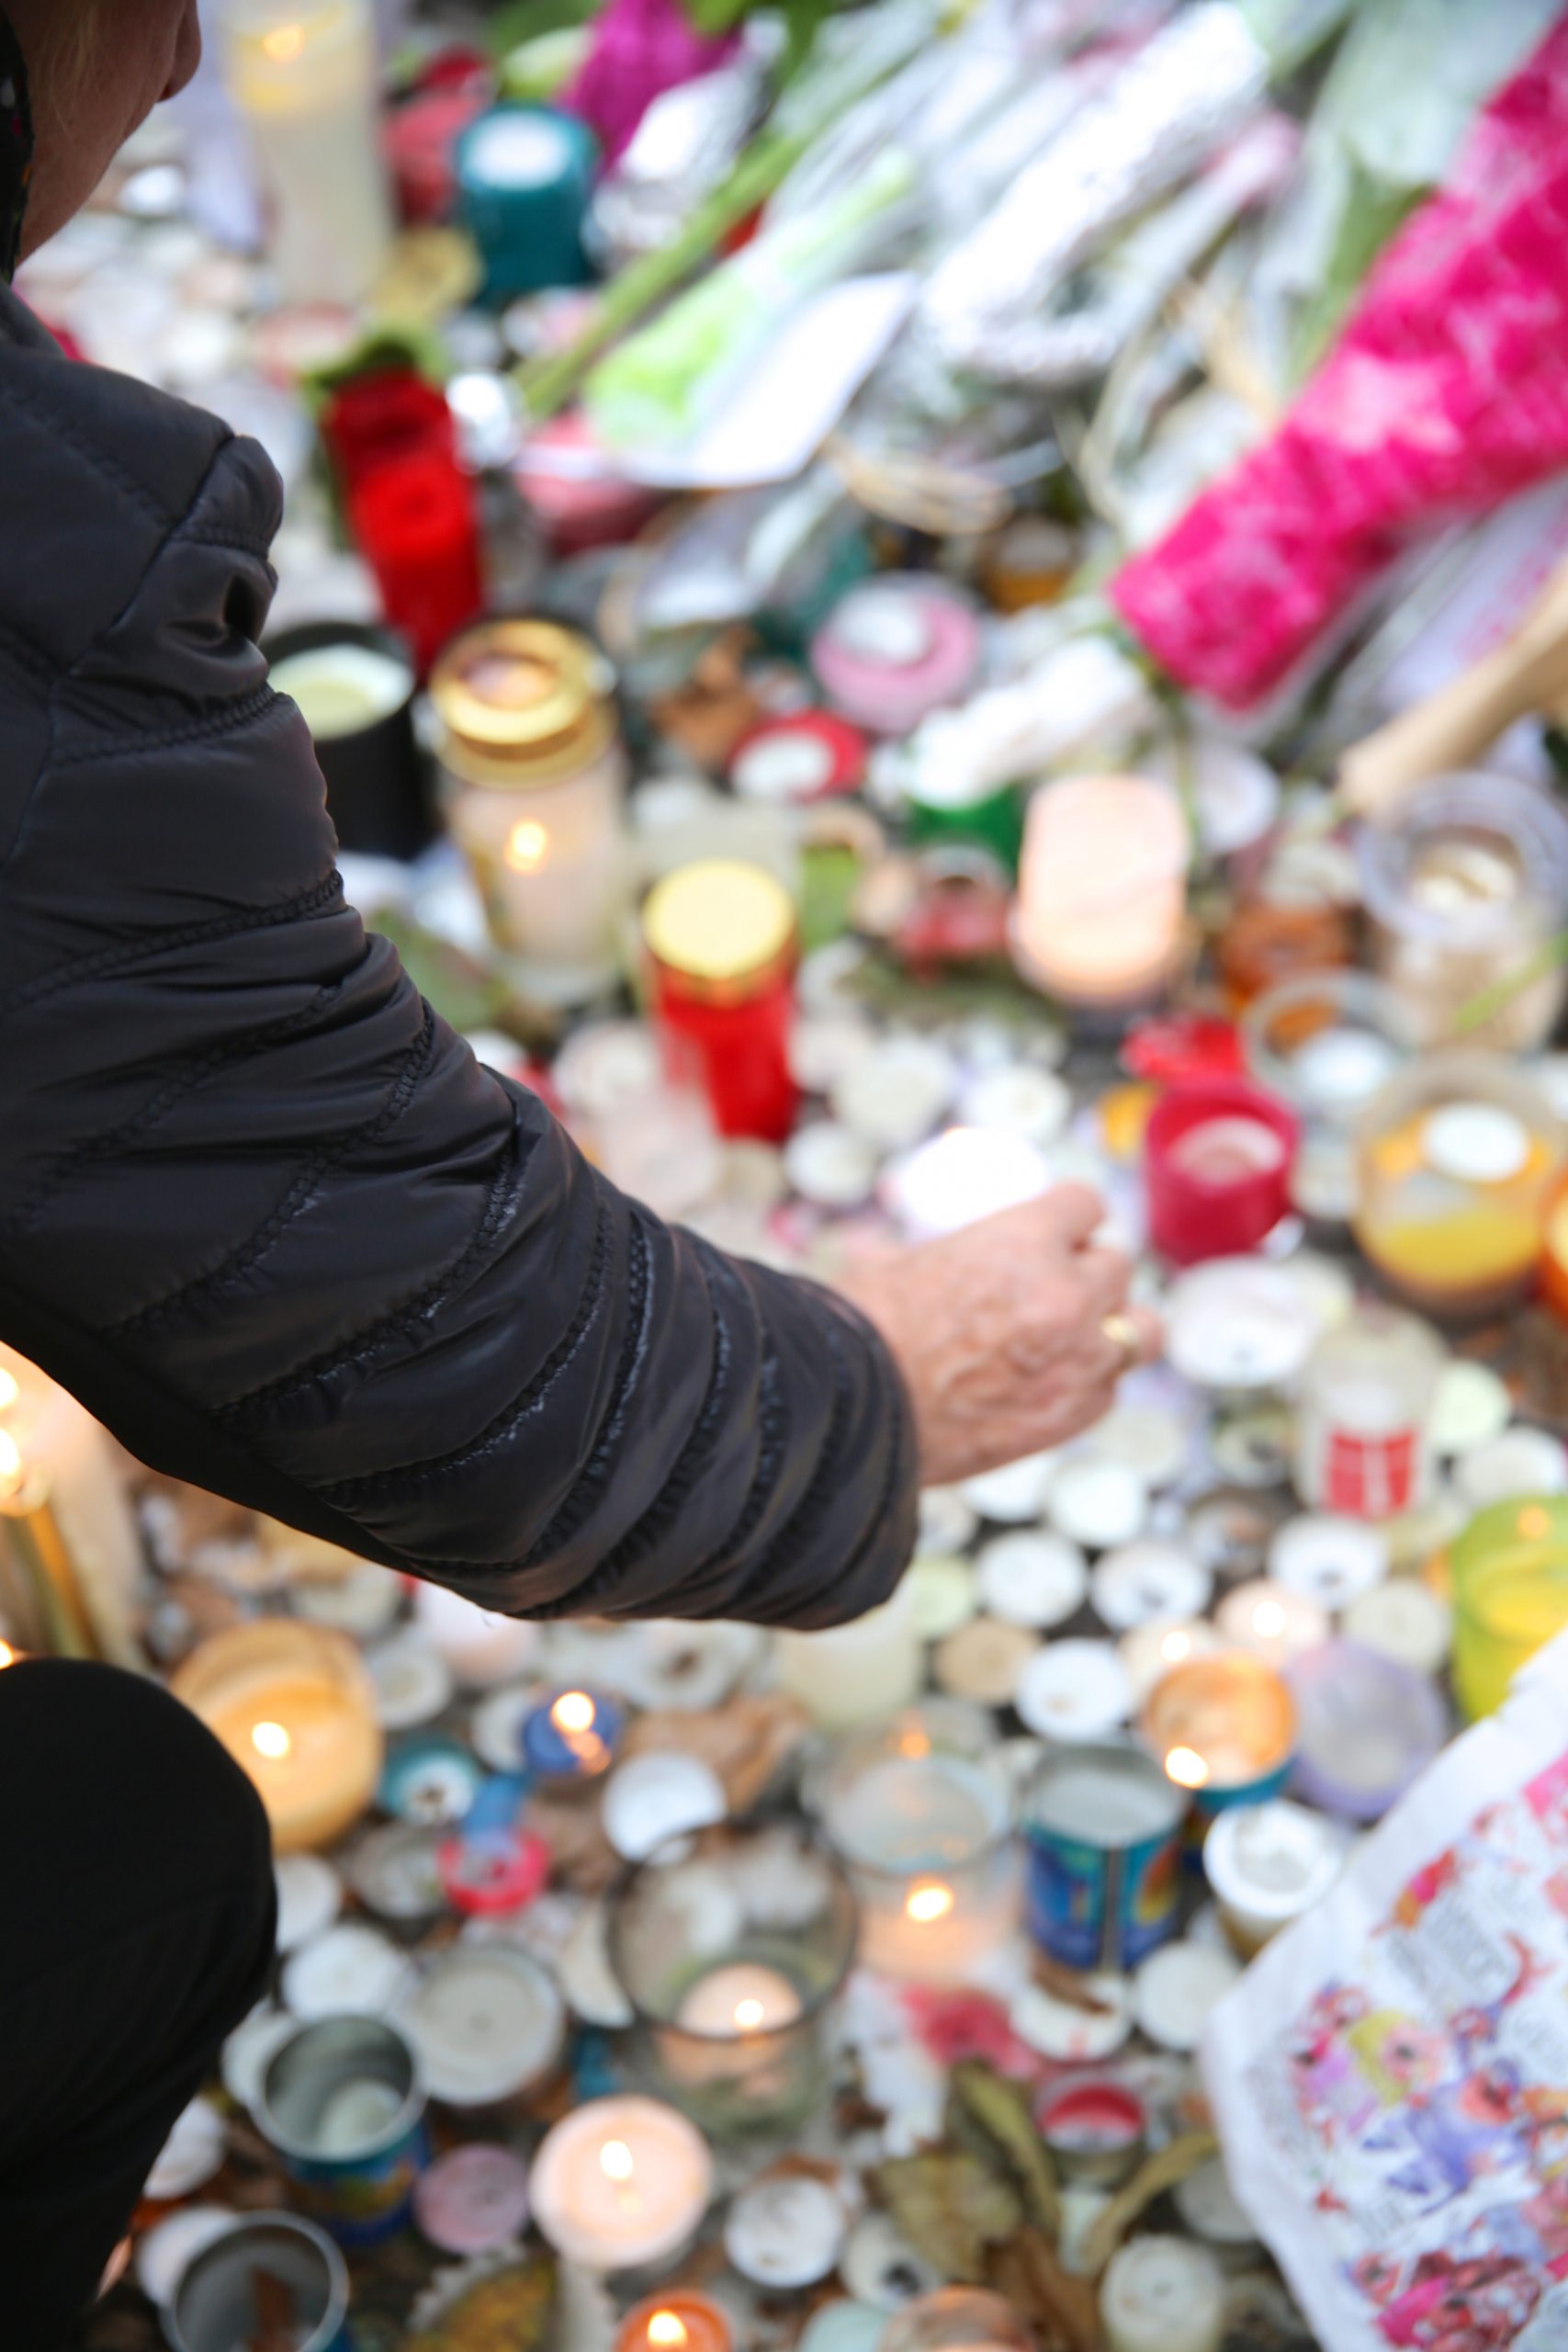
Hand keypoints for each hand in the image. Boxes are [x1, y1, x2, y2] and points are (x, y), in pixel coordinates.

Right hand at [839, 1185, 1161, 1489]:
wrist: (853, 1416)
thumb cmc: (861, 1335)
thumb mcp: (890, 1263)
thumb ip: (929, 1252)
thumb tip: (893, 1249)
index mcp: (1025, 1241)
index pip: (1086, 1205)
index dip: (1067, 1217)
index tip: (1059, 1228)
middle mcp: (1065, 1296)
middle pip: (1117, 1265)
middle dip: (1088, 1272)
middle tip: (1056, 1286)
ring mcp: (1077, 1361)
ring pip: (1140, 1330)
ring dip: (1115, 1326)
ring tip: (1082, 1334)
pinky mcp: (1070, 1417)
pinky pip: (1109, 1390)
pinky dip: (1089, 1384)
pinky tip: (1053, 1383)